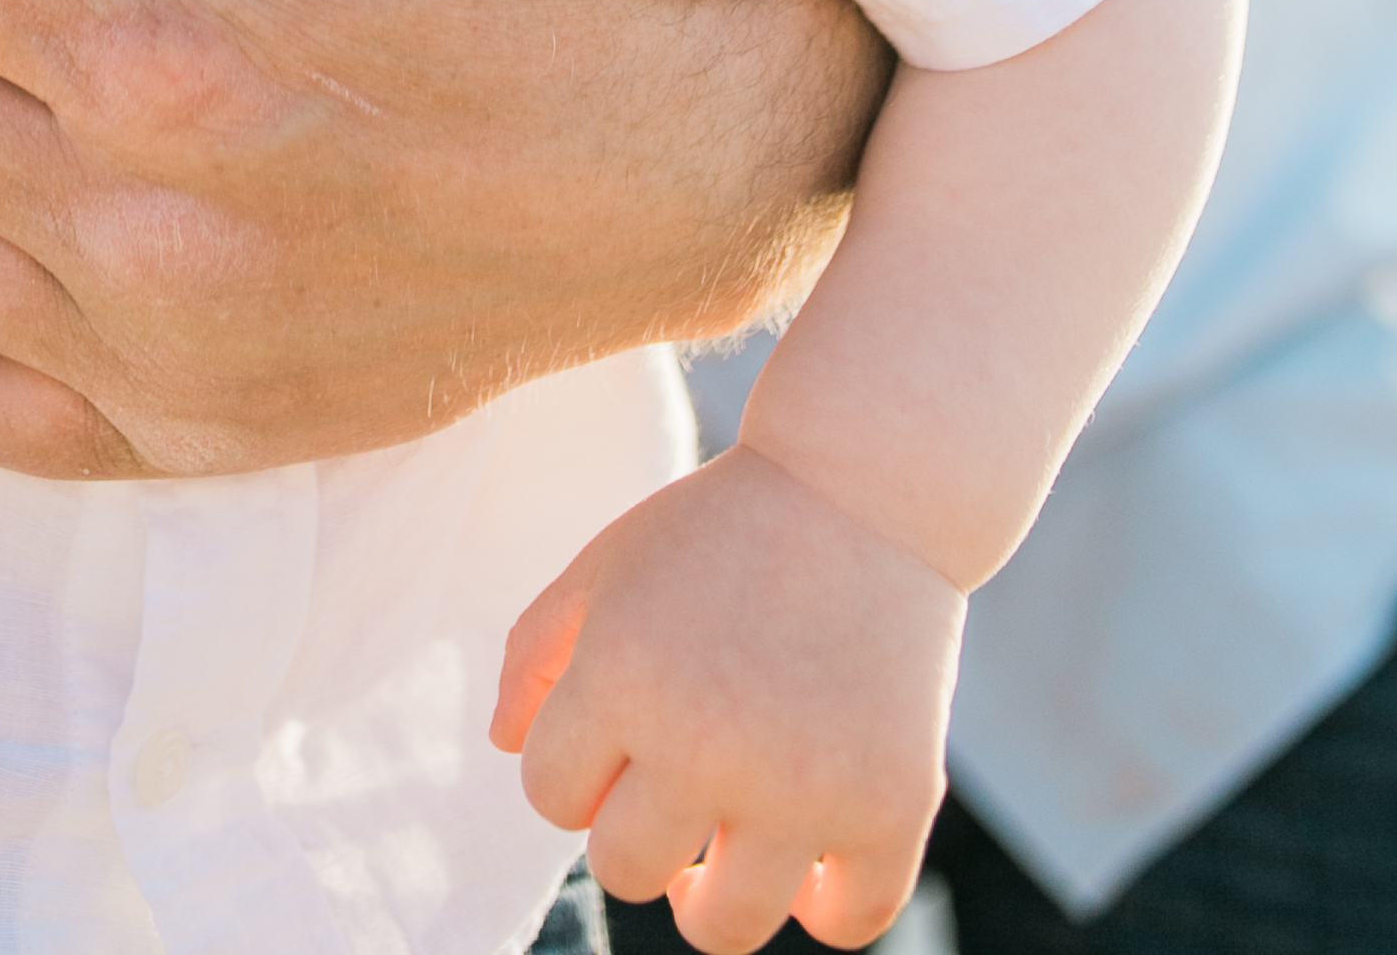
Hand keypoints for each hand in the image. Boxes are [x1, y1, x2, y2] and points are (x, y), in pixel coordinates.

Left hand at [494, 445, 961, 952]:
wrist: (863, 490)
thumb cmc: (718, 529)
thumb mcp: (606, 565)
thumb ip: (534, 652)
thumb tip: (508, 750)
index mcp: (622, 678)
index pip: (551, 796)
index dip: (574, 769)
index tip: (617, 735)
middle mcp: (707, 744)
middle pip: (625, 870)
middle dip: (635, 832)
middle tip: (671, 785)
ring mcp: (805, 786)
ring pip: (725, 928)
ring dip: (712, 897)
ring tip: (721, 851)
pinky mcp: (892, 805)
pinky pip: (847, 921)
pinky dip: (824, 905)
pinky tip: (810, 857)